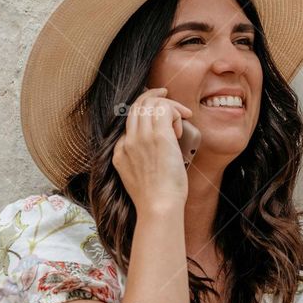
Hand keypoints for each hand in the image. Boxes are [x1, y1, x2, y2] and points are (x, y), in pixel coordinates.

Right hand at [112, 85, 192, 212]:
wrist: (158, 207)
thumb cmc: (156, 199)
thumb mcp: (137, 178)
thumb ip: (139, 160)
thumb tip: (156, 149)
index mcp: (119, 152)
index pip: (128, 120)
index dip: (143, 109)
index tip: (157, 109)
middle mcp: (127, 142)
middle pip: (136, 106)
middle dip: (152, 96)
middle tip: (167, 94)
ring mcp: (141, 138)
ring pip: (149, 103)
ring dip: (168, 105)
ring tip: (182, 116)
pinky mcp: (158, 137)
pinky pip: (164, 108)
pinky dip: (176, 112)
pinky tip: (182, 126)